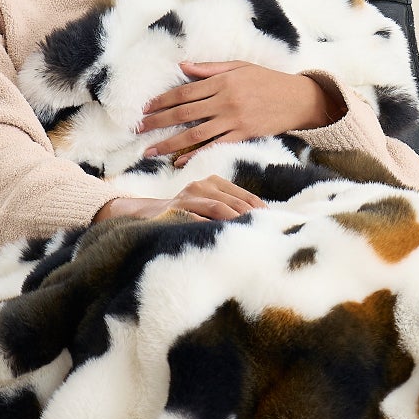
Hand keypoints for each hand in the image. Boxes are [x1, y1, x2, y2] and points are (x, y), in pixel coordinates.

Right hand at [95, 176, 266, 224]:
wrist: (142, 216)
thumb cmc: (180, 216)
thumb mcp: (204, 208)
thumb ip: (225, 210)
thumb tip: (255, 223)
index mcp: (211, 182)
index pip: (243, 195)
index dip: (259, 208)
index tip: (275, 221)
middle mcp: (201, 185)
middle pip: (235, 201)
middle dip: (253, 216)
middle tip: (270, 230)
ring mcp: (188, 196)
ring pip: (219, 207)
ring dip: (237, 220)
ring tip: (253, 232)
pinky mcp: (177, 209)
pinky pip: (200, 218)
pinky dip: (215, 226)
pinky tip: (228, 235)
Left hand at [138, 62, 339, 164]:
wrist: (298, 99)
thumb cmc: (268, 80)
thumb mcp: (240, 67)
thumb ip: (210, 69)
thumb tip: (183, 67)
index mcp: (222, 81)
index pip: (184, 92)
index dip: (162, 101)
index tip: (144, 108)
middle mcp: (224, 100)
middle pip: (183, 112)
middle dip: (157, 122)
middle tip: (137, 130)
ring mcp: (233, 120)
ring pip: (194, 133)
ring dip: (169, 143)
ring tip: (150, 151)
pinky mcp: (242, 135)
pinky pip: (214, 146)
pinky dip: (195, 154)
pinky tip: (179, 161)